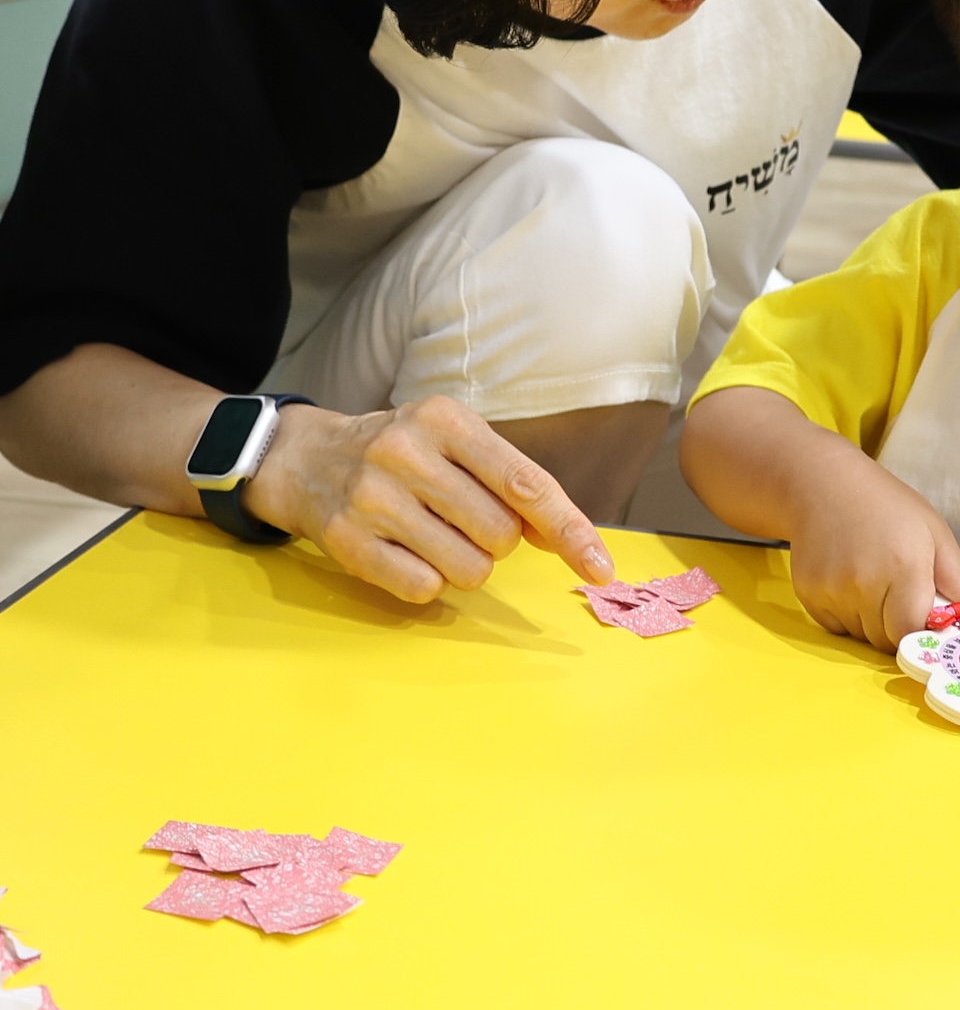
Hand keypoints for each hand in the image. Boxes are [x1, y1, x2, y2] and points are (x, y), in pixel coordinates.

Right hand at [245, 396, 613, 603]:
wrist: (307, 457)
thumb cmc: (404, 453)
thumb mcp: (455, 442)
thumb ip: (512, 483)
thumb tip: (570, 539)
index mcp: (447, 420)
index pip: (526, 484)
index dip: (570, 529)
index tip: (601, 567)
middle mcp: (407, 452)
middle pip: (501, 535)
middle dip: (497, 542)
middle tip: (463, 521)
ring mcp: (372, 497)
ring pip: (467, 569)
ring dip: (464, 565)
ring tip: (433, 535)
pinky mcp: (346, 540)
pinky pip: (423, 589)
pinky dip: (428, 582)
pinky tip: (405, 552)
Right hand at [785, 451, 959, 652]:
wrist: (824, 483)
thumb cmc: (887, 505)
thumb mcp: (935, 533)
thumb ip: (959, 581)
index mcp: (904, 568)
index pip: (912, 633)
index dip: (921, 632)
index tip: (925, 618)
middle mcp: (864, 584)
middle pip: (887, 640)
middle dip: (898, 626)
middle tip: (898, 591)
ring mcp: (832, 591)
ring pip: (861, 635)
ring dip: (871, 620)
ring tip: (871, 579)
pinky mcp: (808, 595)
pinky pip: (835, 627)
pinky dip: (845, 614)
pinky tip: (847, 580)